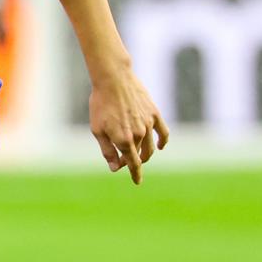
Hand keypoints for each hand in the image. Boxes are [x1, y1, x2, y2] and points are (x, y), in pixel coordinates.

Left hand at [88, 68, 169, 183]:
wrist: (113, 80)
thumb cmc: (101, 104)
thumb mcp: (97, 130)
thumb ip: (107, 151)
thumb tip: (115, 168)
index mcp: (123, 140)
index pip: (133, 164)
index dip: (135, 174)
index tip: (137, 182)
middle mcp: (139, 134)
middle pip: (140, 155)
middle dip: (132, 161)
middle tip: (122, 161)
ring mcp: (148, 124)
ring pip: (150, 146)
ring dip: (144, 153)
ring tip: (136, 153)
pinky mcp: (155, 114)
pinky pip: (163, 132)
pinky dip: (162, 141)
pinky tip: (160, 146)